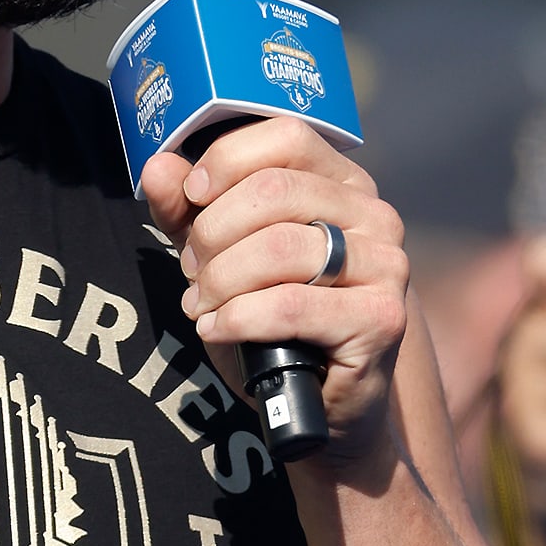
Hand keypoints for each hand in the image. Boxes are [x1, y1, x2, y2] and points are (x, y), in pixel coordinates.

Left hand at [138, 119, 410, 466]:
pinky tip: (218, 329)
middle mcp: (375, 215)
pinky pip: (289, 305)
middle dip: (212, 233)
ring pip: (279, 248)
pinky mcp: (383, 317)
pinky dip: (238, 318)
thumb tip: (158, 165)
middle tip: (192, 272)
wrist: (317, 409)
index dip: (226, 160)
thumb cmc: (272, 326)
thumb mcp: (221, 259)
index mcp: (344, 185)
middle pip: (273, 192)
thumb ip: (188, 211)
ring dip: (219, 281)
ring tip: (202, 305)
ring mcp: (387, 265)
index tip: (193, 197)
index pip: (286, 136)